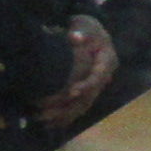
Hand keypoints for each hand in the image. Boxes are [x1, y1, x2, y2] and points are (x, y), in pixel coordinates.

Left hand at [35, 14, 117, 133]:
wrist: (90, 34)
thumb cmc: (87, 29)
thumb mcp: (85, 26)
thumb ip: (81, 31)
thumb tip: (76, 37)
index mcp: (108, 62)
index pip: (99, 77)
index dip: (87, 86)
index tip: (71, 92)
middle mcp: (104, 78)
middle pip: (89, 97)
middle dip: (68, 107)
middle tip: (46, 112)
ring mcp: (95, 87)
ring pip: (82, 106)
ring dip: (63, 115)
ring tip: (42, 120)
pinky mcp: (86, 93)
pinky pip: (76, 108)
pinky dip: (64, 117)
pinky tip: (48, 123)